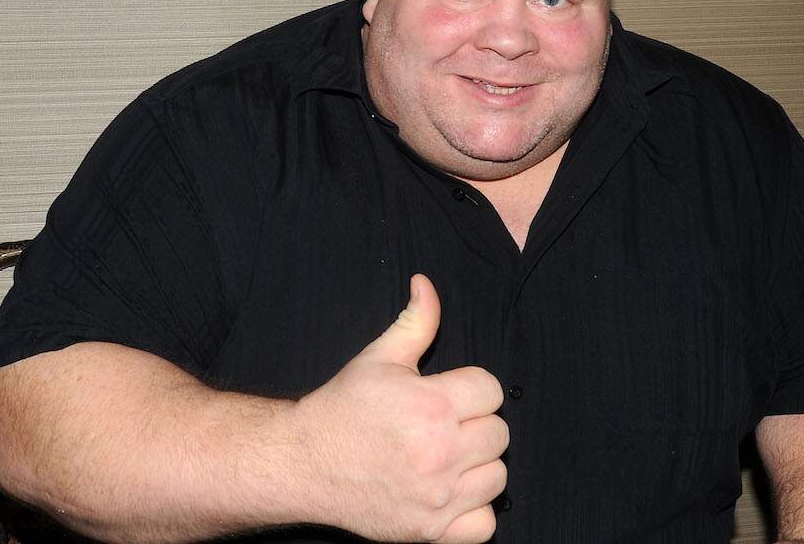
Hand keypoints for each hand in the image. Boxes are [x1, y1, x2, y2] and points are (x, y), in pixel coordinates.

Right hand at [298, 274, 507, 542]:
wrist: (304, 463)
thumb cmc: (343, 408)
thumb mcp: (379, 357)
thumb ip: (416, 321)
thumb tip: (426, 283)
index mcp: (431, 405)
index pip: (492, 389)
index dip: (472, 388)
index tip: (449, 394)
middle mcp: (439, 452)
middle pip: (500, 433)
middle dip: (476, 424)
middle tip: (446, 425)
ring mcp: (437, 496)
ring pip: (498, 477)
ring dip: (479, 466)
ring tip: (448, 457)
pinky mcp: (430, 532)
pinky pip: (485, 524)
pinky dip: (474, 510)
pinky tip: (450, 492)